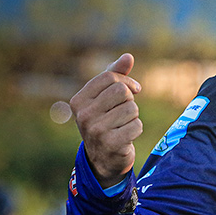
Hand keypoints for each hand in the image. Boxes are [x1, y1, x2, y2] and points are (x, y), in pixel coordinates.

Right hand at [70, 53, 142, 187]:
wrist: (104, 158)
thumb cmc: (106, 121)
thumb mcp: (106, 98)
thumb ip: (116, 75)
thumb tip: (128, 56)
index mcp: (78, 100)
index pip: (109, 77)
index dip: (126, 81)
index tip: (133, 90)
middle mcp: (83, 115)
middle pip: (121, 91)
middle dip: (129, 100)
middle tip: (124, 112)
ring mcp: (96, 131)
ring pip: (131, 109)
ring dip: (133, 117)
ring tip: (122, 125)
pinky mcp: (111, 144)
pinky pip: (137, 126)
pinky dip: (136, 130)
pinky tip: (126, 137)